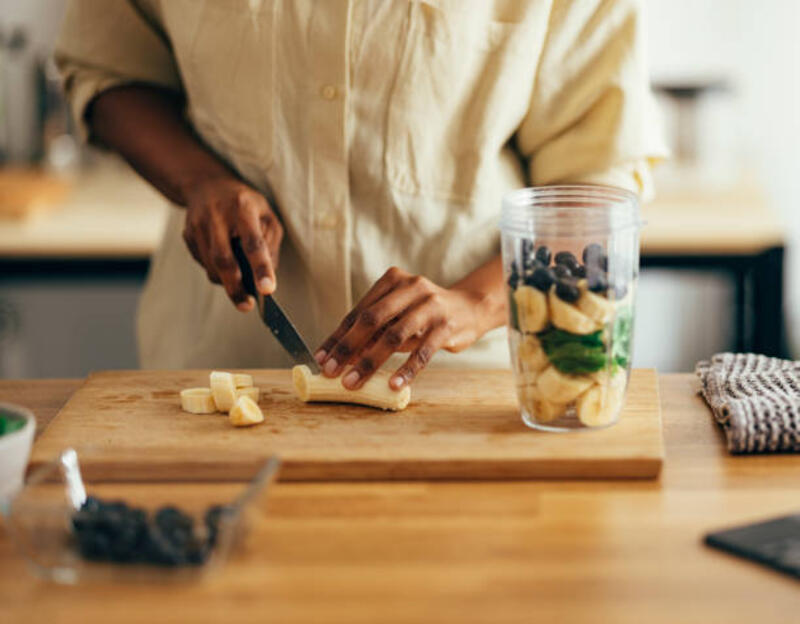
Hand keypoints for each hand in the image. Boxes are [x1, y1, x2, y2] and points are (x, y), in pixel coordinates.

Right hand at [182, 177, 282, 310]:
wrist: (207, 185)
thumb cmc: (245, 204)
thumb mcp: (266, 215)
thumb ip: (270, 244)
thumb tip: (268, 276)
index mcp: (243, 208)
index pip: (253, 243)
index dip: (261, 268)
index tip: (267, 290)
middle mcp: (217, 215)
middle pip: (224, 260)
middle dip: (235, 287)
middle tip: (246, 306)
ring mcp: (198, 225)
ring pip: (211, 266)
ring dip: (227, 281)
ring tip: (240, 284)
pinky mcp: (187, 235)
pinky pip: (203, 264)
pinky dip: (217, 271)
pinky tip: (225, 263)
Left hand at [315, 267, 498, 390]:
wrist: (469, 308)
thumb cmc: (424, 313)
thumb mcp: (399, 313)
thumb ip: (375, 330)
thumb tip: (341, 357)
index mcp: (393, 280)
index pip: (359, 311)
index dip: (338, 336)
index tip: (322, 358)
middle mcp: (411, 287)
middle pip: (372, 319)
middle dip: (348, 348)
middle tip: (331, 372)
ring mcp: (431, 306)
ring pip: (394, 336)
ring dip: (370, 362)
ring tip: (354, 382)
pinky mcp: (447, 326)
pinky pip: (423, 351)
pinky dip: (407, 370)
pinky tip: (393, 384)